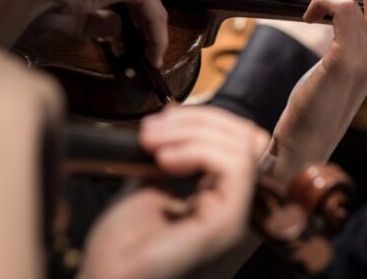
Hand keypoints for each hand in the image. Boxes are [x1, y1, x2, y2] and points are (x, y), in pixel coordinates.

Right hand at [12, 0, 168, 66]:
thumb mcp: (74, 8)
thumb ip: (99, 18)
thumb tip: (116, 28)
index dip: (126, 5)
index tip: (127, 29)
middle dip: (139, 15)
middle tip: (138, 43)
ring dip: (149, 27)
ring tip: (149, 52)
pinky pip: (153, 9)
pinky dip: (156, 33)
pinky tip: (154, 51)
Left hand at [79, 106, 268, 278]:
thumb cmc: (120, 248)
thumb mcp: (148, 185)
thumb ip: (170, 158)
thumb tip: (175, 118)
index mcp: (220, 200)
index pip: (238, 142)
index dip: (204, 120)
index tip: (161, 120)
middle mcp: (235, 208)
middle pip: (246, 139)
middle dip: (199, 120)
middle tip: (153, 128)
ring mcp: (236, 217)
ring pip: (242, 147)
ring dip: (193, 132)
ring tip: (153, 142)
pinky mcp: (229, 223)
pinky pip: (236, 168)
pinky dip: (199, 150)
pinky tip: (165, 158)